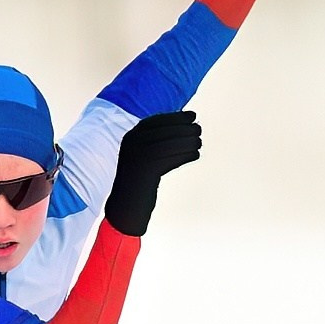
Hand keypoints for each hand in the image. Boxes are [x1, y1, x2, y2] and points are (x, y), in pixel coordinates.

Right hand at [105, 110, 201, 236]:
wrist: (126, 207)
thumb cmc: (139, 182)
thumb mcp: (143, 157)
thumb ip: (156, 141)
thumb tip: (183, 127)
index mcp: (129, 138)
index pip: (155, 121)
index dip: (175, 117)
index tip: (192, 116)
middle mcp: (131, 145)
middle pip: (163, 131)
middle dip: (184, 128)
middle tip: (198, 130)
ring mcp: (137, 157)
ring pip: (169, 144)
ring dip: (187, 141)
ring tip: (198, 143)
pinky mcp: (146, 171)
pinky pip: (171, 158)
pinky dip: (185, 155)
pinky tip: (195, 155)